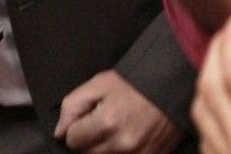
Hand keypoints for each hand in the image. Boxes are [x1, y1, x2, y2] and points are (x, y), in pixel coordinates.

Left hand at [55, 70, 181, 152]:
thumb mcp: (97, 84)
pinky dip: (123, 152)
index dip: (77, 127)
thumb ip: (72, 107)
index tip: (89, 117)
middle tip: (105, 120)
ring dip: (107, 146)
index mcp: (106, 123)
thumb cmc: (133, 83)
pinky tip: (130, 135)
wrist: (170, 84)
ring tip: (118, 127)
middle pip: (88, 153)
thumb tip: (60, 133)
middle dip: (91, 139)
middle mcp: (122, 144)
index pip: (73, 141)